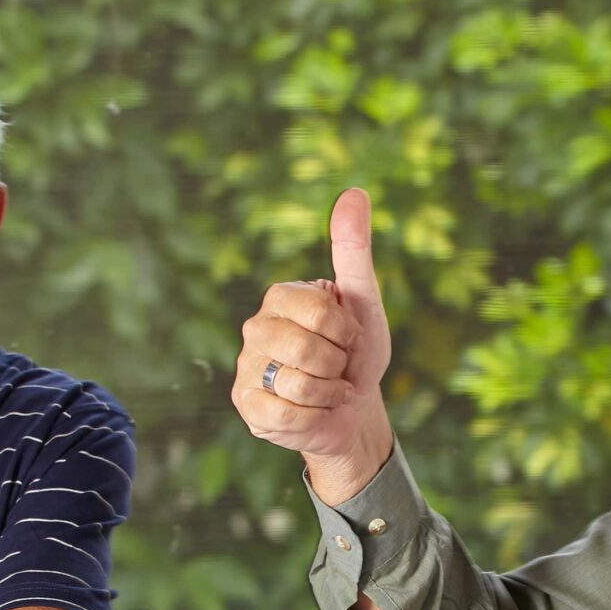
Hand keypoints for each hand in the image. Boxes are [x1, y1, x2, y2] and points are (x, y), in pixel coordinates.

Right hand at [233, 187, 395, 503]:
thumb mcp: (364, 302)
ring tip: (326, 389)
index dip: (346, 331)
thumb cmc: (356, 354)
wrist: (352, 411)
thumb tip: (354, 192)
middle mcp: (255, 327)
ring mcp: (246, 367)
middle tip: (337, 366)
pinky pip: (284, 414)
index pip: (321, 311)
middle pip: (306, 349)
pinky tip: (312, 411)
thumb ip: (354, 250)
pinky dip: (312, 417)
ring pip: (296, 383)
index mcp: (281, 296)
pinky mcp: (246, 405)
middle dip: (337, 365)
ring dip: (327, 394)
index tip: (347, 335)